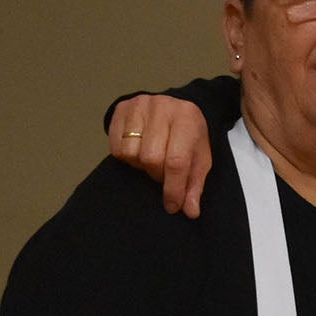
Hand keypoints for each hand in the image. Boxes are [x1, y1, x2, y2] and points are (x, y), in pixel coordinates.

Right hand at [107, 95, 213, 218]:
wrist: (172, 109)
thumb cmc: (187, 136)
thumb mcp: (199, 158)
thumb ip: (194, 185)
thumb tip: (190, 211)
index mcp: (187, 118)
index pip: (176, 160)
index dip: (173, 188)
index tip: (172, 206)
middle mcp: (163, 107)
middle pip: (151, 158)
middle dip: (156, 174)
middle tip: (162, 172)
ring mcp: (140, 105)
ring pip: (130, 153)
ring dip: (139, 164)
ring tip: (149, 158)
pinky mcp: (121, 108)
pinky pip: (115, 146)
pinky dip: (125, 156)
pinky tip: (137, 148)